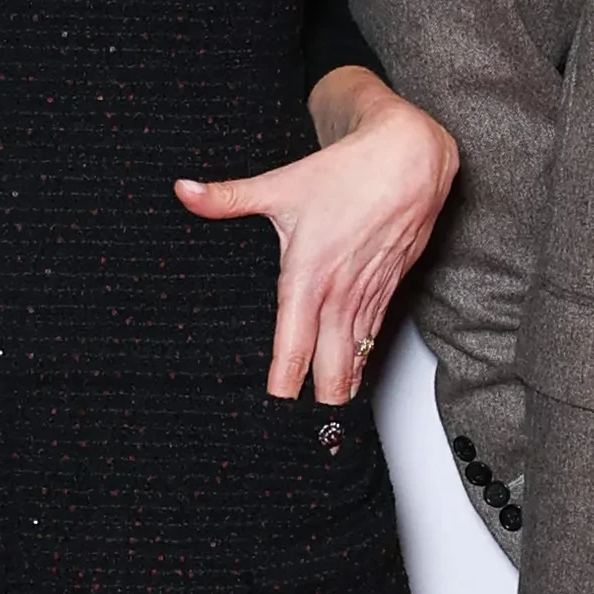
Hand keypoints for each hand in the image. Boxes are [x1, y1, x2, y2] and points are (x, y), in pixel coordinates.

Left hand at [177, 78, 455, 404]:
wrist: (409, 158)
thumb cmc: (346, 172)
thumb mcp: (280, 185)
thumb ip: (227, 197)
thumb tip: (184, 190)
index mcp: (307, 277)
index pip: (292, 348)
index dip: (284, 386)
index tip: (274, 411)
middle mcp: (340, 294)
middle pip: (332, 369)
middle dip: (320, 402)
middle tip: (306, 436)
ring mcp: (369, 293)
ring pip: (356, 356)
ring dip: (345, 386)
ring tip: (331, 420)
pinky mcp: (390, 286)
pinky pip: (375, 333)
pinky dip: (365, 357)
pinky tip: (357, 373)